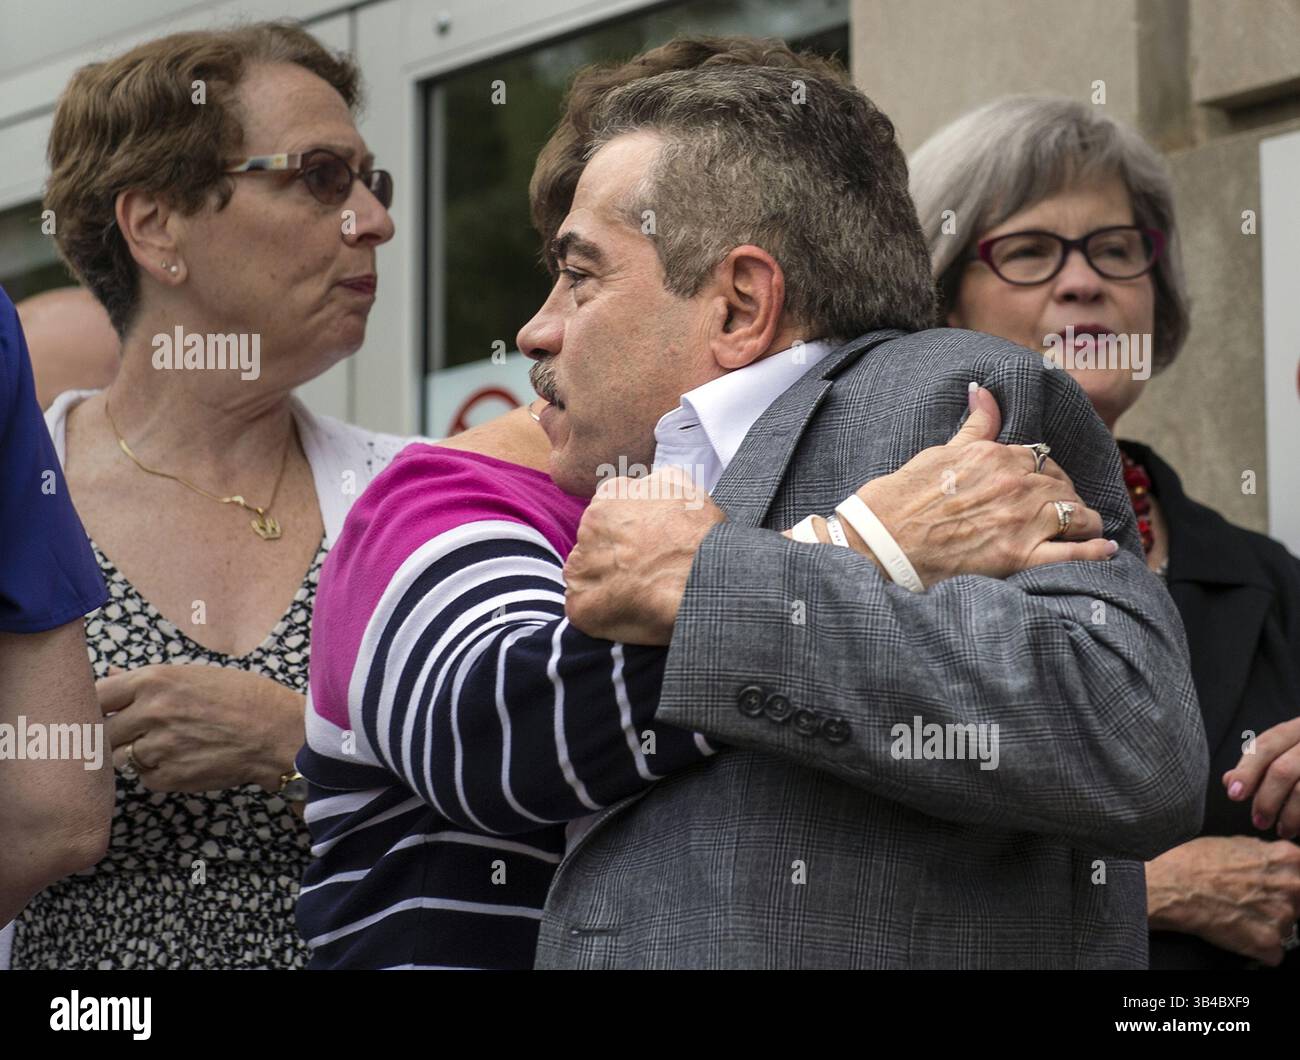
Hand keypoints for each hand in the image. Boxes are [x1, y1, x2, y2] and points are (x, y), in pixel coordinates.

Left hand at [102, 663, 305, 792]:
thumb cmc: (246, 698)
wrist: (279, 734)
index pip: (96, 694)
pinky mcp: (167, 778)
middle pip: (101, 729)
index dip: (96, 703)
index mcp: (155, 681)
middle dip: (114, 731)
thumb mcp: (197, 675)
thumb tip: (112, 677)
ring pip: (118, 756)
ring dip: (132, 752)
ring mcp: (157, 748)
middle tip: (135, 730)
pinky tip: (182, 759)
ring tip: (164, 744)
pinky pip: (143, 776)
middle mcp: (150, 713)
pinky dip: (155, 771)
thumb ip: (150, 681)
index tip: (101, 709)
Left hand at [564, 466, 726, 643]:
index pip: (608, 512)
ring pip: (585, 574)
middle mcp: (589, 524)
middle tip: (645, 570)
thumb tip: (647, 488)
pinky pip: (584, 607)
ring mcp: (581, 564)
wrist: (704, 577)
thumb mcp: (681, 485)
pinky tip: (627, 612)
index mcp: (610, 495)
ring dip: (604, 583)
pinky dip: (600, 612)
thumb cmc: (699, 535)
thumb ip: (653, 484)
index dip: (629, 533)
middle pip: (596, 543)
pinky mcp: (580, 602)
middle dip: (614, 556)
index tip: (646, 546)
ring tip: (640, 593)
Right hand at [849, 385, 1114, 585]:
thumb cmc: (902, 497)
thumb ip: (974, 426)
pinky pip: (1073, 553)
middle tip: (1063, 509)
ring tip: (1085, 528)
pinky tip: (1105, 549)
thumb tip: (984, 391)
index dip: (1046, 473)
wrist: (880, 541)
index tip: (1045, 484)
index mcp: (997, 455)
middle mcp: (1016, 484)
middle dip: (1066, 496)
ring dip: (1083, 521)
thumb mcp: (940, 452)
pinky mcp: (1019, 557)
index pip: (1041, 458)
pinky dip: (1094, 551)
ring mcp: (1021, 521)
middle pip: (1062, 486)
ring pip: (1075, 515)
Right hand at [1146, 835, 1299, 964]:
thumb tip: (1279, 865)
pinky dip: (1257, 947)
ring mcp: (1282, 918)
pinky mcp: (1268, 944)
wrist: (1171, 885)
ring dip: (1267, 925)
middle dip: (1279, 904)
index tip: (1278, 887)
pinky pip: (1274, 952)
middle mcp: (1292, 888)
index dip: (1288, 883)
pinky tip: (1236, 931)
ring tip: (1237, 914)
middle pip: (1298, 903)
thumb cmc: (1195, 862)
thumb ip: (1269, 856)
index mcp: (1287, 860)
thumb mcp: (1238, 843)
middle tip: (1251, 901)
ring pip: (1287, 928)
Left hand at [1223, 716, 1299, 838]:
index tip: (1233, 794)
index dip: (1247, 770)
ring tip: (1282, 830)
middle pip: (1284, 769)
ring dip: (1290, 816)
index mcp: (1299, 727)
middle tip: (1258, 822)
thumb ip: (1260, 764)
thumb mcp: (1288, 753)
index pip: (1267, 744)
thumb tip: (1229, 782)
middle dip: (1266, 799)